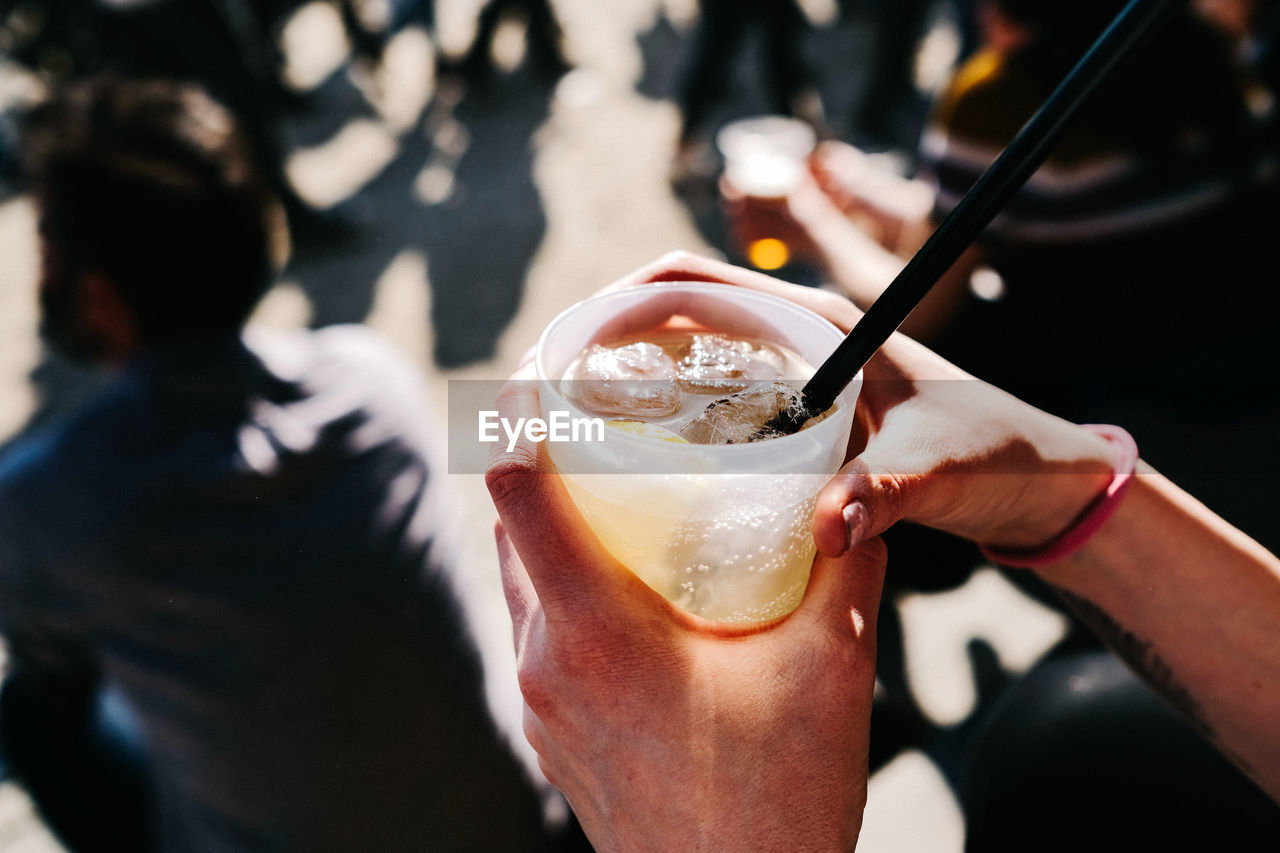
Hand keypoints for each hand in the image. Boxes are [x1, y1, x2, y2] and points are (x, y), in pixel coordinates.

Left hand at [487, 354, 886, 852]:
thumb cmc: (779, 798)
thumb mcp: (834, 666)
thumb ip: (847, 564)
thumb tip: (856, 493)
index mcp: (594, 628)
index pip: (515, 486)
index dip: (520, 412)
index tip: (545, 365)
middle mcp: (546, 660)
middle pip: (510, 523)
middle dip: (544, 456)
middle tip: (597, 410)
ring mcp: (540, 703)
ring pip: (523, 578)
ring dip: (555, 523)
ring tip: (614, 487)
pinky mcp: (553, 732)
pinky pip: (541, 630)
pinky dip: (567, 583)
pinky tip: (631, 585)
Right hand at [607, 253, 1114, 555]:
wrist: (1040, 476)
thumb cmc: (998, 452)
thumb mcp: (941, 466)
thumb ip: (887, 491)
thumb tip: (826, 524)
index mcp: (818, 323)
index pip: (692, 283)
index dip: (618, 306)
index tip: (564, 352)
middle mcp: (795, 338)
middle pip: (671, 317)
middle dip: (603, 347)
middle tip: (547, 403)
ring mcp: (792, 376)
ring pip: (685, 360)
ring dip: (627, 382)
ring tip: (571, 435)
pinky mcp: (796, 417)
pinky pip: (710, 403)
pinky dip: (665, 418)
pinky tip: (641, 470)